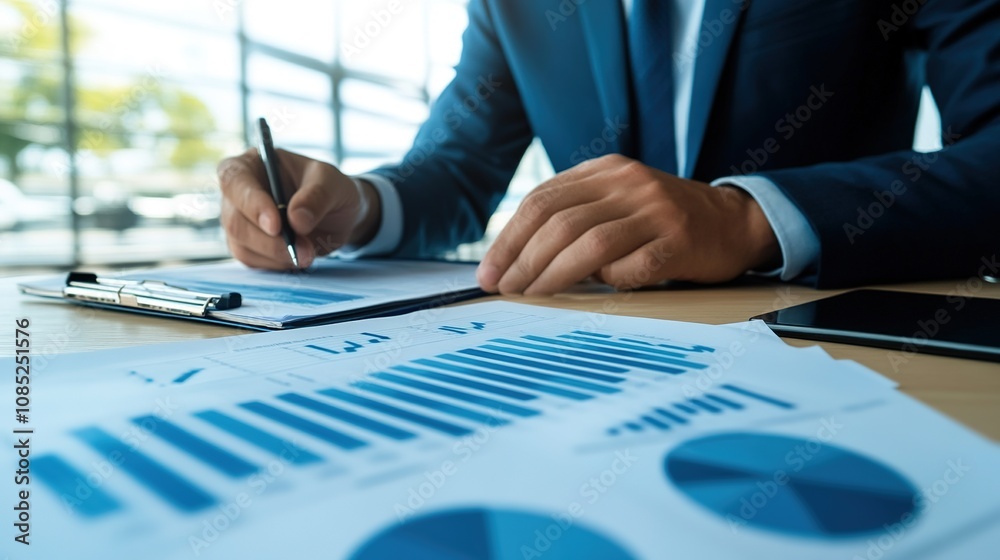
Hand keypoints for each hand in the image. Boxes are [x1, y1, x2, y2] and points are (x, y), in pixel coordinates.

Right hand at [218, 149, 380, 269]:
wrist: (337, 215)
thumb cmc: (329, 188)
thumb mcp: (332, 182)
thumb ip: (317, 195)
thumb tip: (296, 220)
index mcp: (251, 164)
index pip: (234, 180)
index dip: (251, 203)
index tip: (275, 225)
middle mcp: (237, 193)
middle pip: (235, 221)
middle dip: (270, 241)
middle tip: (303, 250)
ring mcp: (239, 221)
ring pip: (242, 246)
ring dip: (277, 255)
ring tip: (308, 253)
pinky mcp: (247, 246)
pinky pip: (253, 261)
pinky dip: (278, 264)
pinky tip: (298, 257)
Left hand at [476, 154, 778, 294]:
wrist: (734, 222)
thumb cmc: (662, 221)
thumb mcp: (617, 201)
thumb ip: (575, 216)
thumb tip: (516, 259)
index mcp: (606, 171)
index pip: (542, 201)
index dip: (509, 237)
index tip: (490, 271)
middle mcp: (629, 184)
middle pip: (559, 221)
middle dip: (522, 259)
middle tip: (503, 289)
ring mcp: (657, 211)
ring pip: (589, 244)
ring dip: (552, 275)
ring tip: (531, 297)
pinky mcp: (680, 242)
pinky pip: (632, 266)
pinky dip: (608, 282)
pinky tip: (595, 294)